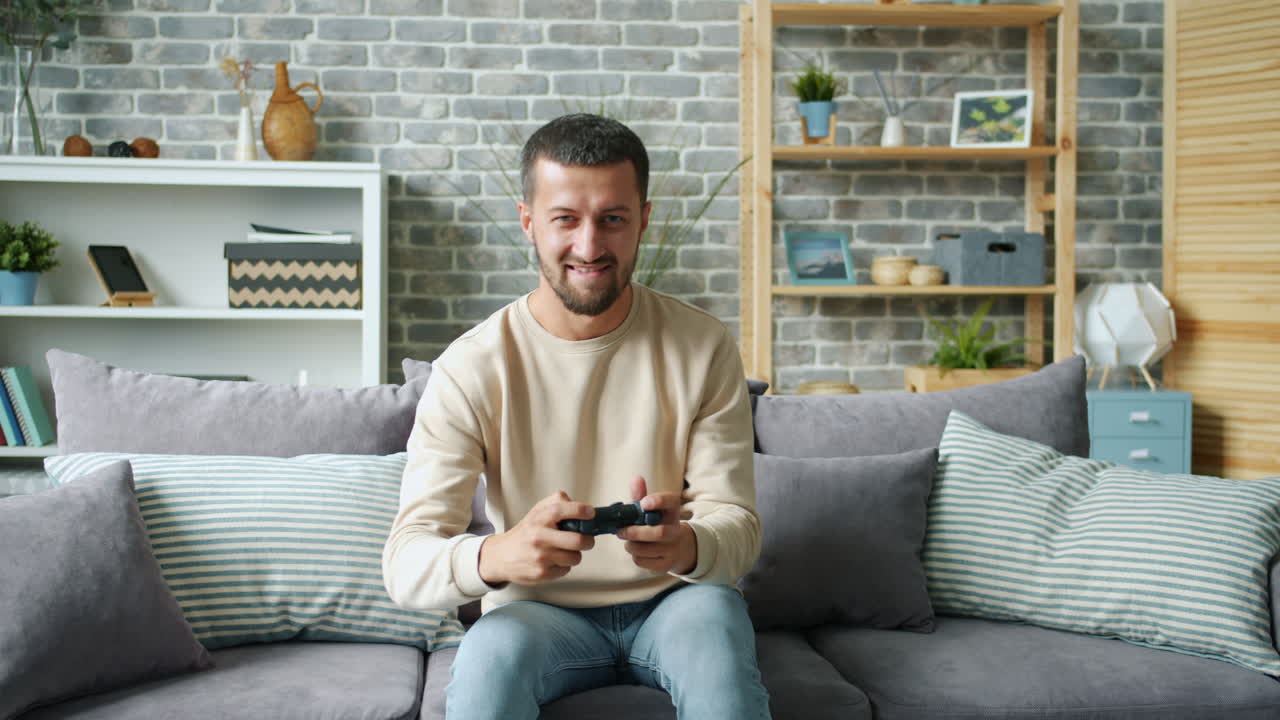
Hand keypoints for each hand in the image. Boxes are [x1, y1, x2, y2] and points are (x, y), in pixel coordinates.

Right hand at [477, 491, 594, 586]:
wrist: (501, 556)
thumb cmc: (525, 533)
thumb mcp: (537, 512)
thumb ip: (557, 503)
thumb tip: (580, 506)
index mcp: (538, 519)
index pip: (561, 510)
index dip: (580, 510)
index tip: (591, 513)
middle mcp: (539, 537)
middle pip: (578, 540)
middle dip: (588, 540)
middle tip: (586, 539)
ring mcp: (540, 557)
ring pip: (575, 557)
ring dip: (574, 554)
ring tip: (564, 550)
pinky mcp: (541, 573)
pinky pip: (566, 570)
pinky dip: (563, 566)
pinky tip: (553, 560)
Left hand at [616, 476, 696, 574]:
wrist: (676, 546)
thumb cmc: (657, 522)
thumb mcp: (651, 508)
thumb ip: (641, 494)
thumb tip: (636, 479)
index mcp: (672, 510)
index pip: (671, 501)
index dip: (658, 501)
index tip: (644, 503)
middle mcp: (676, 529)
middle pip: (659, 533)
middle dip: (636, 532)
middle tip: (620, 531)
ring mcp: (673, 548)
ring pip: (648, 549)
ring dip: (632, 545)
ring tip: (627, 540)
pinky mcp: (666, 564)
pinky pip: (645, 562)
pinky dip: (635, 556)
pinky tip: (636, 551)